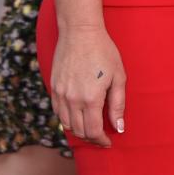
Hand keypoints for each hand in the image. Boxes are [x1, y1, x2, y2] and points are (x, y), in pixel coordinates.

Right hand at [50, 26, 125, 146]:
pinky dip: (67, 120)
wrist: (80, 32)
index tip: (108, 142)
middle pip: (79, 131)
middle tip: (101, 136)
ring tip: (90, 127)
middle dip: (92, 138)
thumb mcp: (118, 76)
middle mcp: (73, 100)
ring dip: (79, 130)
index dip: (101, 141)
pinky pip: (58, 113)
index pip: (93, 132)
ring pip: (67, 125)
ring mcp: (61, 95)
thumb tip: (118, 127)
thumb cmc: (103, 51)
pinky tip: (77, 115)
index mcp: (91, 99)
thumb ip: (118, 104)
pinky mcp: (54, 88)